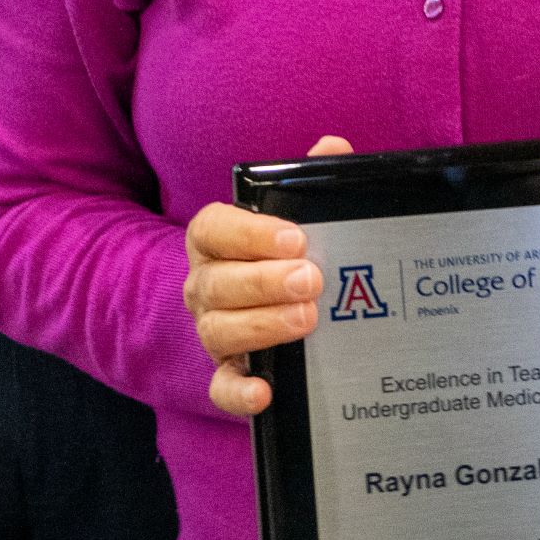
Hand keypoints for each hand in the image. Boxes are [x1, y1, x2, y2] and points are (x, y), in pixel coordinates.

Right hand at [189, 135, 349, 418]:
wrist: (277, 307)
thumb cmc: (285, 254)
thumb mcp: (298, 215)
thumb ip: (310, 180)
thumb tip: (333, 148)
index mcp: (216, 241)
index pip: (212, 229)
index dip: (248, 234)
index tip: (295, 237)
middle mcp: (206, 286)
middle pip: (217, 284)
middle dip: (264, 282)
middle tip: (312, 279)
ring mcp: (214, 331)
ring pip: (218, 330)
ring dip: (262, 325)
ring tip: (307, 318)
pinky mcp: (227, 372)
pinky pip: (220, 388)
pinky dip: (238, 392)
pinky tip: (265, 391)